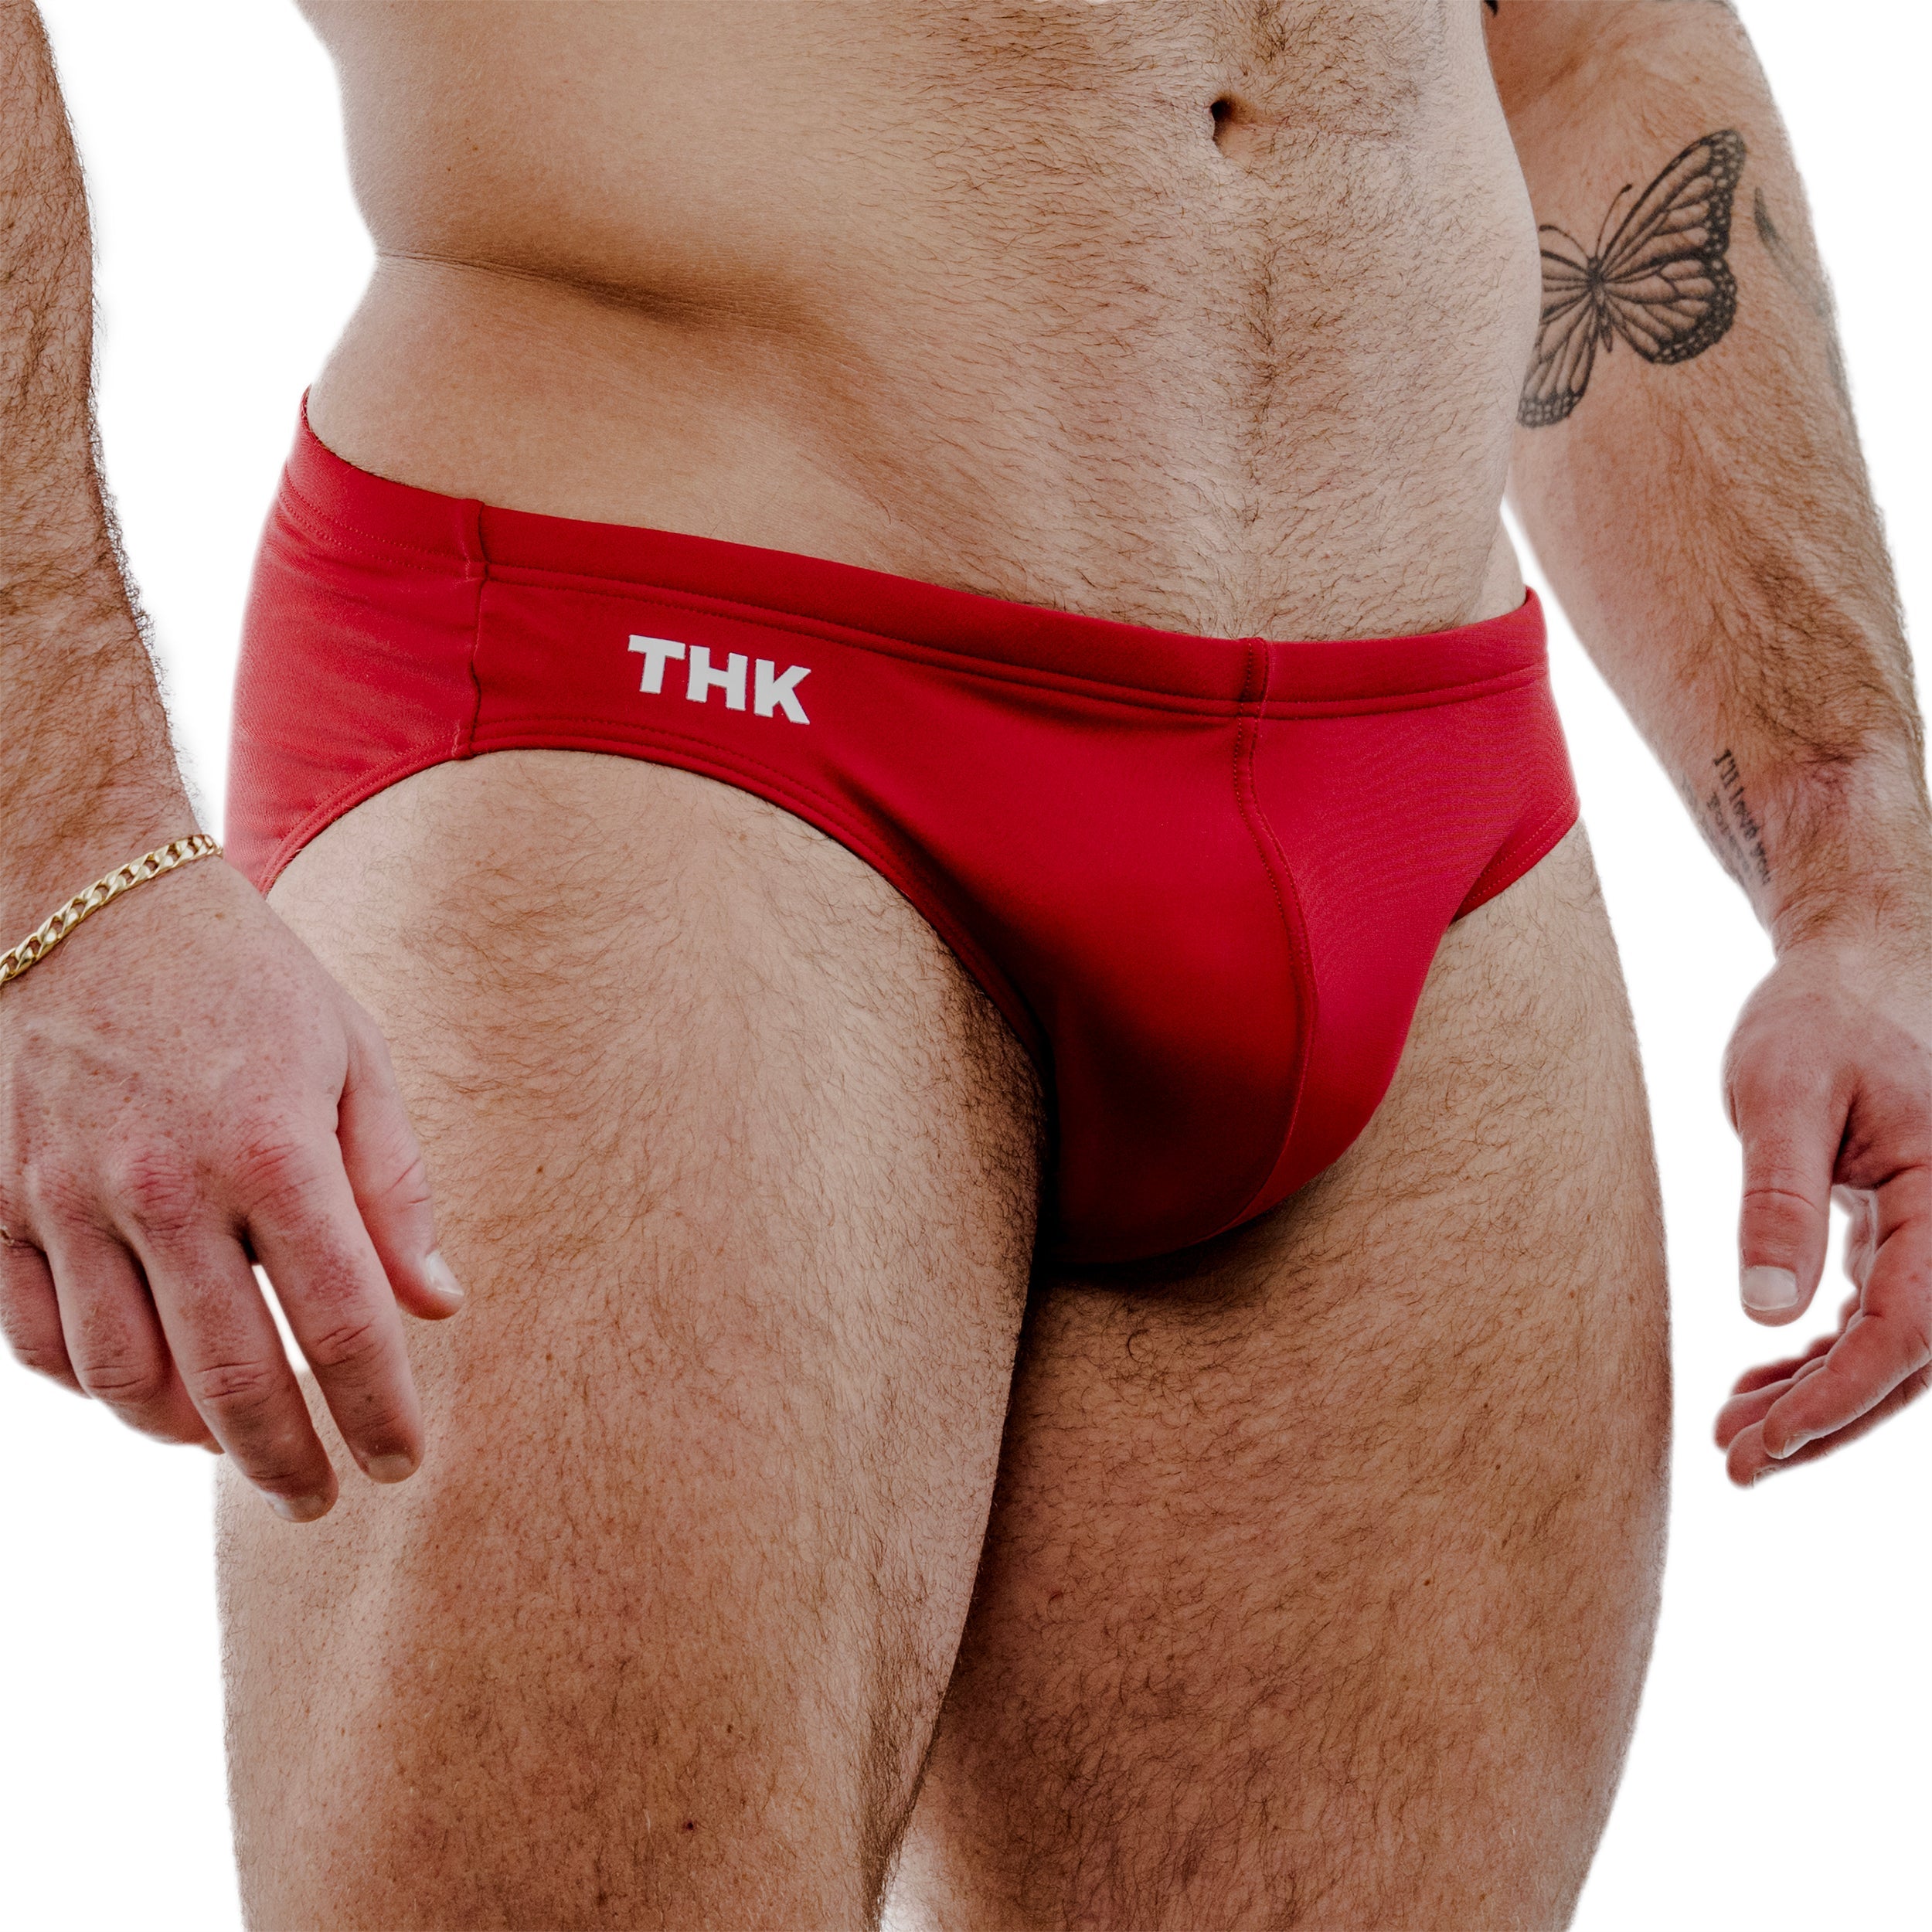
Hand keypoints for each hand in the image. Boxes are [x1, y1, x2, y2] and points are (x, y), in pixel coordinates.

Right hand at [0, 853, 462, 1518]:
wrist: (93, 904)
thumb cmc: (250, 982)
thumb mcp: (353, 1061)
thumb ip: (395, 1190)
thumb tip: (437, 1306)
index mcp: (274, 1152)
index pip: (340, 1327)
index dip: (377, 1412)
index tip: (401, 1462)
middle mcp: (167, 1190)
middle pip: (230, 1380)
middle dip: (286, 1461)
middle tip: (320, 1501)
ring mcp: (69, 1201)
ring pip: (124, 1378)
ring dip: (187, 1437)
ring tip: (238, 1447)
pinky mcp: (1, 1202)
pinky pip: (35, 1338)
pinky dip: (91, 1387)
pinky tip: (143, 1390)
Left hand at [1714, 924, 1931, 1484]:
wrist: (1851, 972)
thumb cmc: (1817, 1018)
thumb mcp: (1779, 1092)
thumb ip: (1778, 1198)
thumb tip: (1767, 1313)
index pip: (1908, 1330)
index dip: (1837, 1399)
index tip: (1763, 1444)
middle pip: (1909, 1359)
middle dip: (1825, 1423)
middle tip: (1736, 1468)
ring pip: (1896, 1349)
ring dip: (1820, 1401)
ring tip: (1735, 1439)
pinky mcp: (1905, 1232)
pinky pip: (1880, 1319)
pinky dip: (1823, 1360)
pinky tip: (1760, 1384)